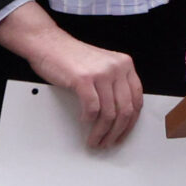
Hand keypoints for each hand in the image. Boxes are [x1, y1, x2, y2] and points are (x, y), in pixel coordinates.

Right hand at [0, 1, 142, 149]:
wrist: (49, 43)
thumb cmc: (72, 57)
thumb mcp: (103, 66)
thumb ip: (115, 83)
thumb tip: (121, 115)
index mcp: (125, 65)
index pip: (137, 100)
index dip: (131, 122)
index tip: (123, 133)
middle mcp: (117, 68)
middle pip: (125, 110)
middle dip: (117, 132)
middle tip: (109, 142)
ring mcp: (101, 73)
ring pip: (109, 113)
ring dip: (102, 132)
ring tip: (95, 140)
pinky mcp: (84, 79)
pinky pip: (92, 108)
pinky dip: (88, 121)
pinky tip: (84, 123)